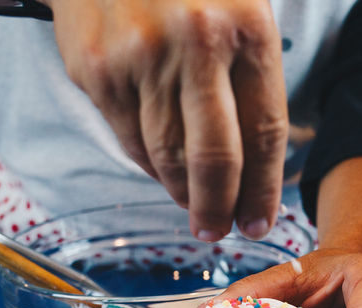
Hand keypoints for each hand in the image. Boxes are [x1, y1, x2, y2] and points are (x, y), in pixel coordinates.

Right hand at [46, 0, 287, 241]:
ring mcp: (140, 59)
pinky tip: (162, 169)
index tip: (258, 222)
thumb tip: (256, 166)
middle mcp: (195, 44)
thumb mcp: (240, 4)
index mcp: (246, 28)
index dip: (263, 190)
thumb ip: (251, 77)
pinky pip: (129, 139)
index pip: (264, 134)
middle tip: (218, 231)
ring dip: (182, 194)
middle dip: (218, 210)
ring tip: (193, 205)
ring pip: (167, 158)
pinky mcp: (97, 70)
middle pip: (215, 161)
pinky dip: (149, 165)